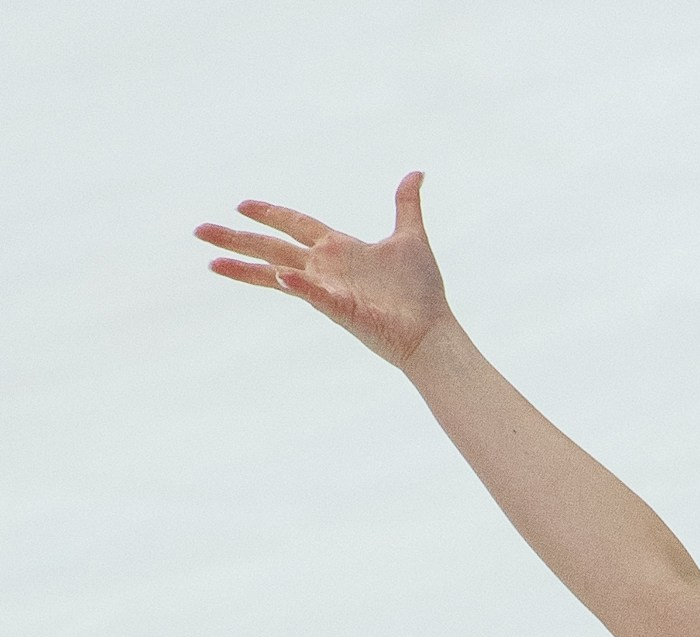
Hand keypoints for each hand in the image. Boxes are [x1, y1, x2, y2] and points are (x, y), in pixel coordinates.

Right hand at [196, 172, 451, 369]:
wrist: (433, 333)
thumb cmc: (422, 294)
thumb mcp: (410, 238)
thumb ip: (406, 205)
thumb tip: (416, 174)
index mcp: (338, 250)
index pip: (295, 225)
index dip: (270, 214)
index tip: (241, 204)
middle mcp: (326, 269)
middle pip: (272, 248)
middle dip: (236, 239)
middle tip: (199, 231)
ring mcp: (329, 291)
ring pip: (278, 274)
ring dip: (246, 268)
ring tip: (212, 263)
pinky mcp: (341, 310)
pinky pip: (314, 294)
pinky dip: (298, 285)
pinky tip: (280, 276)